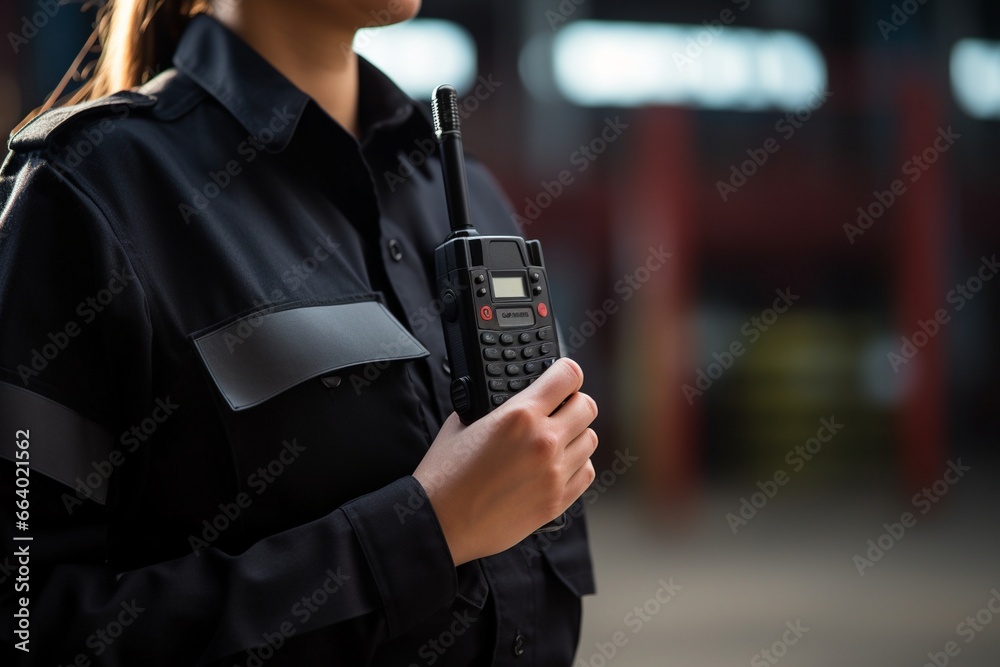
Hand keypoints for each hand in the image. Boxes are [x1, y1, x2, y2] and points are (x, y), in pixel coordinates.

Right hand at [413, 358, 597, 565]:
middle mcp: (544, 441)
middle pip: (587, 406)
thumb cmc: (445, 475)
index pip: (568, 376)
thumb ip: (496, 406)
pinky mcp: (557, 501)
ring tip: (556, 440)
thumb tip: (514, 399)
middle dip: (574, 402)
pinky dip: (576, 465)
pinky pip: (586, 472)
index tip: (563, 377)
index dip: (567, 372)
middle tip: (560, 408)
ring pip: (590, 440)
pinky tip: (557, 465)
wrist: (440, 523)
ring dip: (576, 435)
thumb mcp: (463, 422)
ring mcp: (554, 473)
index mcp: (519, 415)